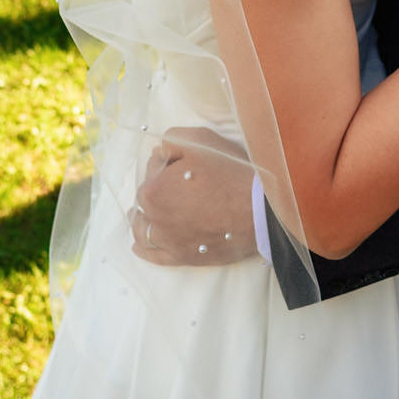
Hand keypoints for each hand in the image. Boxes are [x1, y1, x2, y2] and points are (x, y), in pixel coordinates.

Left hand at [130, 129, 256, 266]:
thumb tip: (159, 152)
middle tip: (179, 183)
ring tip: (147, 214)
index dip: (167, 163)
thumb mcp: (200, 141)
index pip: (151, 170)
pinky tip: (139, 245)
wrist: (259, 210)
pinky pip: (154, 255)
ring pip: (144, 230)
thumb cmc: (230, 172)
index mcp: (154, 189)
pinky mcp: (182, 257)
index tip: (185, 163)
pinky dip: (144, 249)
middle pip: (145, 201)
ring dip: (143, 219)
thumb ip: (172, 140)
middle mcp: (154, 219)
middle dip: (156, 189)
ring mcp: (168, 241)